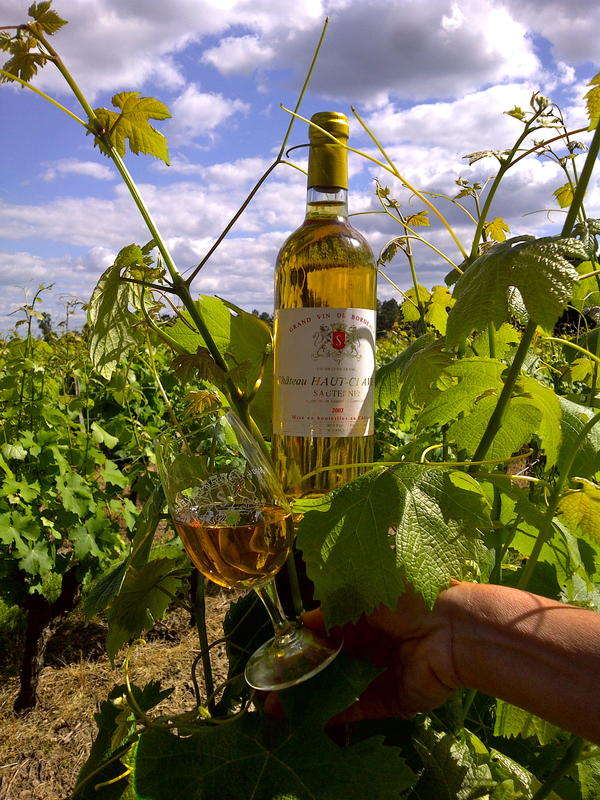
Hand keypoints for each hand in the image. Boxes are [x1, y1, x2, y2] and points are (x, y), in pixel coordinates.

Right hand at [265, 585, 459, 722]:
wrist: (452, 630)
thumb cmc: (409, 600)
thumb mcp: (365, 594)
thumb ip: (334, 610)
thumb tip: (304, 621)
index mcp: (372, 615)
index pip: (331, 631)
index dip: (306, 643)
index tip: (278, 653)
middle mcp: (376, 645)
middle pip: (333, 663)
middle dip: (303, 675)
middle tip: (271, 686)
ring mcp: (384, 674)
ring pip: (342, 688)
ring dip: (312, 697)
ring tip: (279, 709)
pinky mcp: (395, 699)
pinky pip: (362, 708)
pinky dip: (338, 714)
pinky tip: (310, 719)